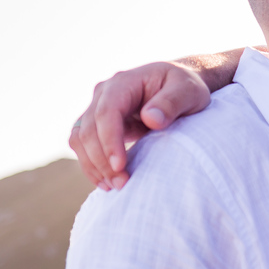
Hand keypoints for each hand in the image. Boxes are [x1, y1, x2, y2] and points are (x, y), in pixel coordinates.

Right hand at [70, 61, 209, 189]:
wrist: (178, 87)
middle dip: (101, 160)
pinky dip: (91, 164)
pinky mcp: (98, 125)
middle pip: (89, 129)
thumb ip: (172, 102)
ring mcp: (97, 109)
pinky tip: (105, 182)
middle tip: (121, 184)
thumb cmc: (184, 88)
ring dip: (93, 165)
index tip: (120, 166)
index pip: (107, 112)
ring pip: (80, 139)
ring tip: (114, 186)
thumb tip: (151, 119)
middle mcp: (104, 94)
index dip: (110, 140)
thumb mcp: (188, 91)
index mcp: (124, 82)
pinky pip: (84, 146)